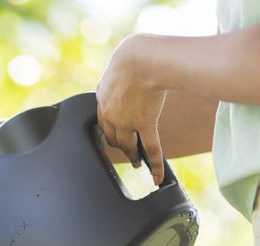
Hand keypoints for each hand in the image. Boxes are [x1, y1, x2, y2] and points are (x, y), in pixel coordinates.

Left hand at [96, 34, 167, 185]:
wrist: (142, 57)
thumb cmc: (134, 53)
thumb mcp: (118, 64)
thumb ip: (118, 74)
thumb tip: (126, 70)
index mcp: (102, 98)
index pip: (102, 122)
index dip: (109, 130)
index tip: (113, 137)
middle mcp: (110, 114)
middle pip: (112, 137)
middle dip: (119, 146)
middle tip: (127, 153)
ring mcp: (126, 121)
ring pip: (127, 145)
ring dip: (132, 156)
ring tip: (137, 163)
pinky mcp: (144, 123)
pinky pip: (150, 148)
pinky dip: (155, 164)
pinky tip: (157, 177)